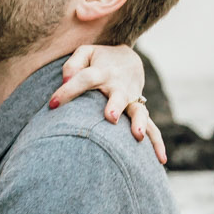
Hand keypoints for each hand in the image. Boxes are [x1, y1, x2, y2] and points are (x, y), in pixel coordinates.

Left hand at [52, 45, 166, 164]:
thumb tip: (66, 80)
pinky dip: (157, 144)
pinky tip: (161, 160)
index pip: (83, 78)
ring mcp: (132, 100)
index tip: (52, 104)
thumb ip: (73, 64)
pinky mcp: (139, 112)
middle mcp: (118, 87)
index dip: (67, 91)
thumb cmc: (99, 60)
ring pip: (139, 112)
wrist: (128, 60)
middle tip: (110, 118)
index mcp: (101, 71)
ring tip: (138, 136)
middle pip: (118, 95)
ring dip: (139, 124)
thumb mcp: (85, 53)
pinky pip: (152, 128)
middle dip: (115, 106)